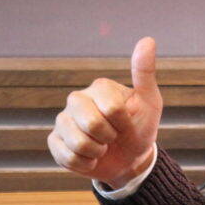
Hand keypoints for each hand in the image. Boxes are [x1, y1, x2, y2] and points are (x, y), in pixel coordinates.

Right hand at [48, 37, 163, 188]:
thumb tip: (148, 39)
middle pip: (92, 124)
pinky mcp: (54, 140)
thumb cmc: (140, 126)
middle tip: (113, 136)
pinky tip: (90, 157)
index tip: (127, 122)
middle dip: (109, 138)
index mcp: (99, 87)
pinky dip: (85, 164)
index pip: (112, 109)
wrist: (129, 159)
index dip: (123, 123)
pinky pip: (67, 157)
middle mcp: (77, 99)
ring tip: (102, 147)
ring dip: (97, 153)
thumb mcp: (149, 101)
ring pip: (78, 143)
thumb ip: (144, 72)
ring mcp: (63, 120)